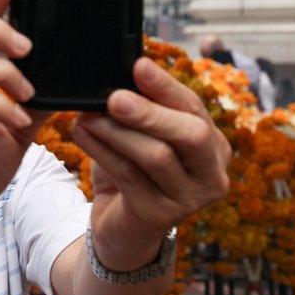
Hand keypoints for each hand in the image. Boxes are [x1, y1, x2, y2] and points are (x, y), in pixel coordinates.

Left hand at [71, 58, 231, 269]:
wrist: (121, 229)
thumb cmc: (133, 171)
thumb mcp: (142, 138)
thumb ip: (141, 108)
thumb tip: (124, 69)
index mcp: (213, 146)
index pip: (194, 108)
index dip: (166, 86)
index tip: (138, 64)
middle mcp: (211, 174)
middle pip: (192, 135)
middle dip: (151, 112)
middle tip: (114, 97)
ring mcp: (189, 199)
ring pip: (157, 156)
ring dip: (117, 131)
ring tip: (87, 114)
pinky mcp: (159, 216)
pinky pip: (129, 177)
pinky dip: (102, 151)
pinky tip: (81, 133)